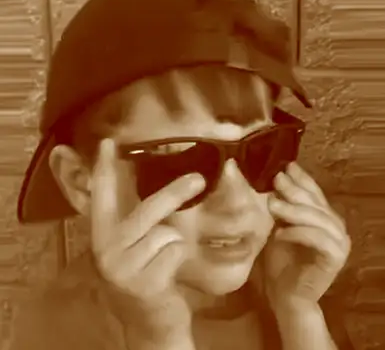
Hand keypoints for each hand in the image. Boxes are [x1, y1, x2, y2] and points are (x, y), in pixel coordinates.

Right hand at [90, 138, 204, 341]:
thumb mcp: (135, 250)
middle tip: (198, 181)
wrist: (150, 325)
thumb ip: (140, 224)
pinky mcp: (143, 283)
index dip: (105, 169)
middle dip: (175, 193)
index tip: (108, 142)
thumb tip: (160, 190)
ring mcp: (122, 269)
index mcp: (104, 237)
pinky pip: (174, 251)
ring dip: (174, 244)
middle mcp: (106, 251)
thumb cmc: (146, 278)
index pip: (102, 197)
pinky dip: (178, 258)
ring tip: (164, 260)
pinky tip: (167, 275)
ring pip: (165, 233)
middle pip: (146, 211)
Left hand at [264, 162, 350, 308]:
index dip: (302, 178)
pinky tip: (279, 233)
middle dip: (294, 189)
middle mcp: (335, 226)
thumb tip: (272, 181)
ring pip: (318, 218)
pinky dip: (298, 233)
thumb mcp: (277, 227)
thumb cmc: (279, 259)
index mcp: (322, 216)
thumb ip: (281, 208)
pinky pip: (317, 239)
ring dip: (294, 210)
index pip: (314, 192)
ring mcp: (338, 242)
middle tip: (276, 179)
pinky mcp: (335, 258)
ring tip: (272, 205)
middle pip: (315, 202)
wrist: (285, 294)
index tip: (286, 165)